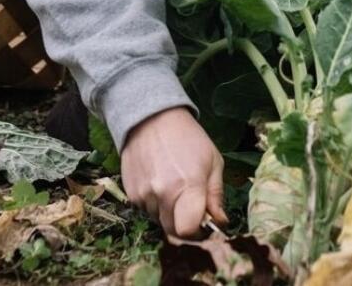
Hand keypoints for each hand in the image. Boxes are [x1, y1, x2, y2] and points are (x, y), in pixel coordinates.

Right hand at [120, 107, 228, 237]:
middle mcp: (162, 194)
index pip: (188, 230)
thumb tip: (220, 222)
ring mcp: (143, 195)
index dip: (198, 233)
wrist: (151, 119)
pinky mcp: (131, 194)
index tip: (205, 224)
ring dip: (170, 213)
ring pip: (159, 221)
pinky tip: (161, 183)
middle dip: (185, 225)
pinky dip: (156, 205)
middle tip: (192, 209)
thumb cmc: (189, 138)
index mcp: (188, 186)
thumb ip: (216, 195)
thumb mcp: (213, 161)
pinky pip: (146, 211)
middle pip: (173, 231)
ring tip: (175, 187)